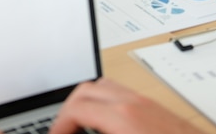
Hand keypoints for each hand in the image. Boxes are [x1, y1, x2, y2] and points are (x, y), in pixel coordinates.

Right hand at [49, 78, 204, 133]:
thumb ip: (95, 132)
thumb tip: (75, 130)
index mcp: (123, 117)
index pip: (76, 107)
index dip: (59, 124)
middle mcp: (134, 103)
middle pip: (87, 89)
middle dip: (68, 109)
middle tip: (63, 130)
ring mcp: (146, 103)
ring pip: (105, 87)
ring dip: (87, 102)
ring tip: (80, 125)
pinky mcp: (156, 108)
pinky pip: (122, 94)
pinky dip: (105, 103)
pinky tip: (106, 124)